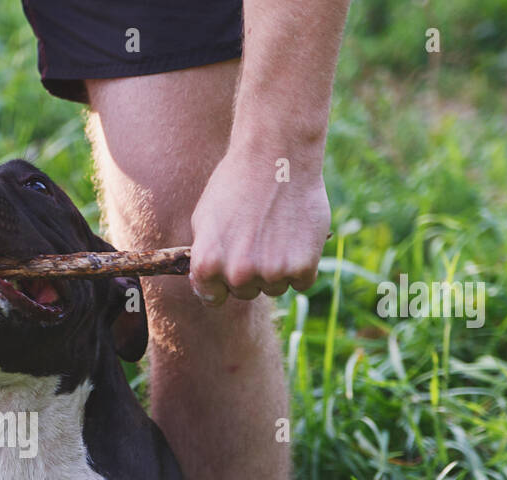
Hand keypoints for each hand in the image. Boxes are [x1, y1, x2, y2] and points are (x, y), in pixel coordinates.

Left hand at [188, 144, 330, 305]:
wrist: (276, 155)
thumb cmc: (237, 182)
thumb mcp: (204, 219)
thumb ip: (204, 256)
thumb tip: (207, 284)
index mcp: (207, 264)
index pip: (213, 297)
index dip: (222, 283)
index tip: (232, 268)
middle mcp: (237, 274)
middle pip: (245, 292)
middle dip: (251, 271)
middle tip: (259, 236)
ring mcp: (271, 273)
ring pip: (275, 288)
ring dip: (278, 268)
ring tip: (278, 231)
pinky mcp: (302, 267)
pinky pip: (301, 282)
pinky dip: (302, 264)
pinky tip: (297, 236)